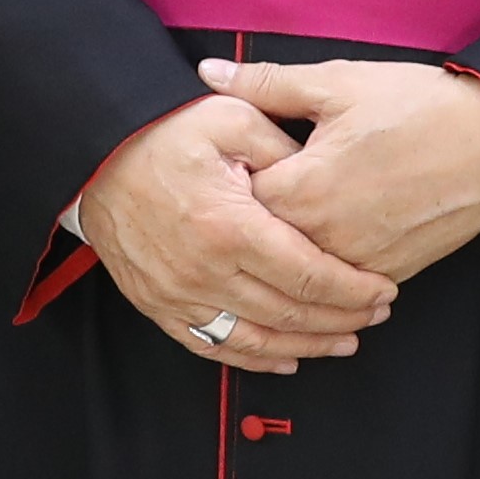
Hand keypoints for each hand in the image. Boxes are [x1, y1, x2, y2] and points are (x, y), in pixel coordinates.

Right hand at [82, 94, 397, 368]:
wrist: (95, 154)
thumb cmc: (163, 132)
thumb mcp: (232, 119)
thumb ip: (285, 151)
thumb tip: (325, 179)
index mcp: (230, 227)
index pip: (308, 276)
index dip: (353, 290)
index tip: (384, 289)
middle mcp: (204, 272)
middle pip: (289, 313)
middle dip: (342, 318)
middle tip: (377, 313)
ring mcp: (179, 295)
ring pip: (256, 340)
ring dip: (306, 345)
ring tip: (344, 340)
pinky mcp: (159, 306)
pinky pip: (213, 346)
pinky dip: (254, 359)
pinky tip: (286, 358)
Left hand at [211, 55, 479, 287]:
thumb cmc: (420, 106)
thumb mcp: (339, 82)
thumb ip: (266, 83)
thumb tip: (207, 73)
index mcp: (302, 189)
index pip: (236, 202)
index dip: (230, 182)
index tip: (234, 165)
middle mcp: (323, 238)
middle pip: (262, 241)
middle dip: (256, 218)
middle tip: (266, 187)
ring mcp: (357, 263)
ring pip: (301, 266)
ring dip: (292, 244)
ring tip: (303, 209)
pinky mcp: (388, 274)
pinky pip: (341, 278)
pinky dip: (331, 260)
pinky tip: (339, 228)